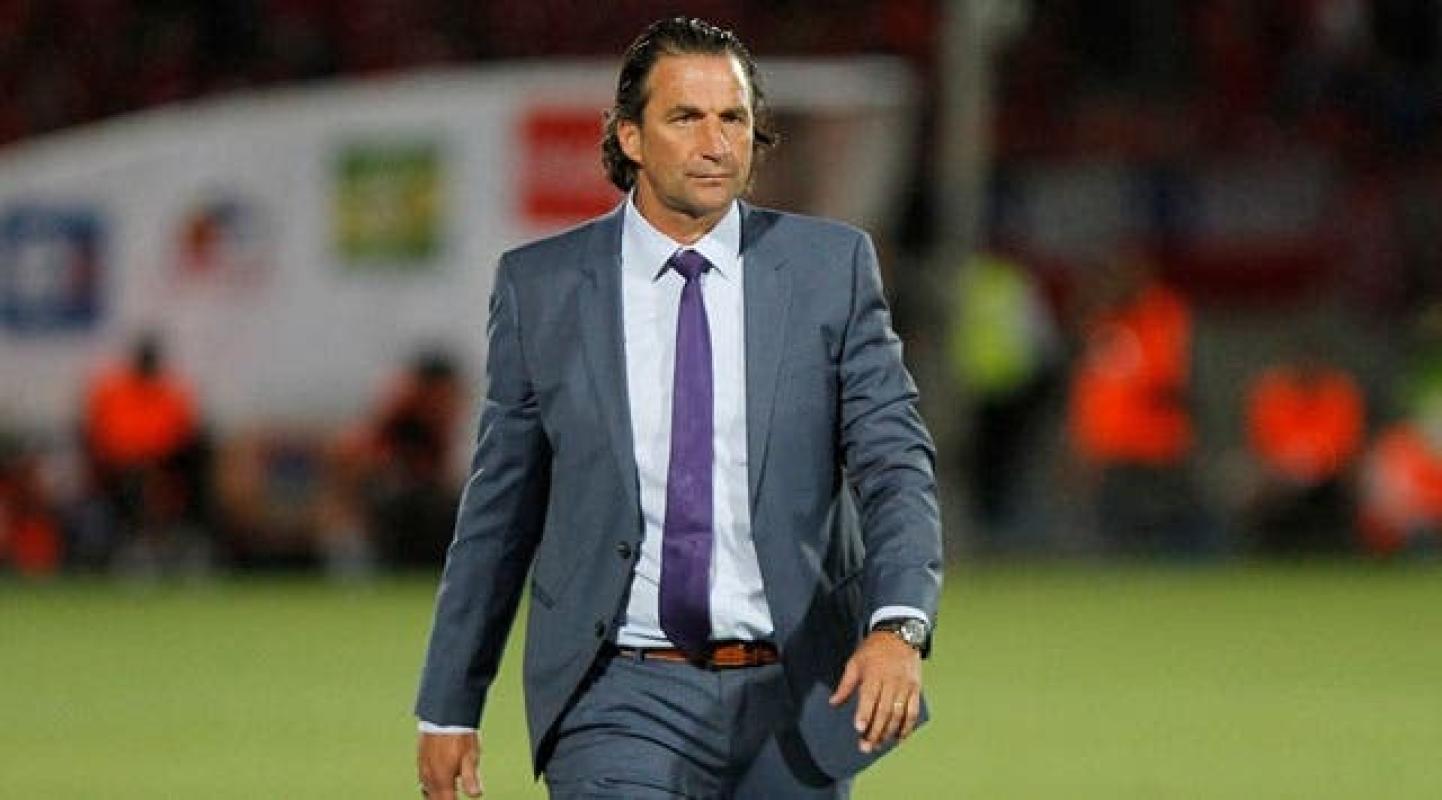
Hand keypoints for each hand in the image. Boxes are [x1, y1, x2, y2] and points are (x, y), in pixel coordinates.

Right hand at [417, 731, 482, 797]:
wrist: (444, 716)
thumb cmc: (459, 736)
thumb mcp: (470, 757)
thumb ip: (471, 779)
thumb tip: (476, 795)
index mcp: (442, 780)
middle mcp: (430, 777)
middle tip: (452, 798)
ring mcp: (423, 768)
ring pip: (427, 791)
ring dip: (436, 796)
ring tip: (445, 795)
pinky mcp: (421, 760)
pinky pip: (423, 781)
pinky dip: (430, 787)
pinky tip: (437, 783)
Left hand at [828, 631, 921, 752]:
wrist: (900, 634)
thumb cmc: (874, 649)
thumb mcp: (855, 662)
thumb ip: (845, 684)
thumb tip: (833, 702)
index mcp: (874, 674)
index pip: (869, 697)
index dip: (864, 713)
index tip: (859, 728)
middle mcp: (891, 681)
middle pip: (884, 710)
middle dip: (875, 731)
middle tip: (865, 746)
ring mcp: (905, 686)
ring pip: (898, 714)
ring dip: (888, 733)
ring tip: (878, 745)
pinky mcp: (915, 689)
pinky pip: (913, 712)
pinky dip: (907, 727)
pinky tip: (899, 738)